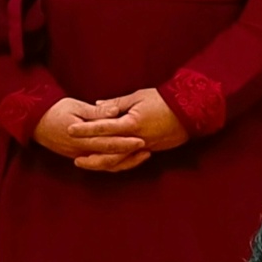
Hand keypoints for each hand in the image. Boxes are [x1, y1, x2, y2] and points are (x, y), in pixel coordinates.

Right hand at [33, 97, 146, 169]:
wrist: (34, 122)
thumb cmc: (55, 110)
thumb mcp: (76, 106)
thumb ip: (96, 112)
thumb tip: (115, 111)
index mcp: (80, 136)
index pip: (106, 142)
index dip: (125, 143)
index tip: (141, 140)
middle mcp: (80, 150)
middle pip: (109, 157)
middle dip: (129, 155)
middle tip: (148, 149)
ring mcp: (79, 155)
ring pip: (105, 164)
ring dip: (124, 162)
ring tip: (142, 156)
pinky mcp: (78, 157)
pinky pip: (99, 164)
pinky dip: (114, 164)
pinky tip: (127, 159)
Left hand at [68, 87, 187, 168]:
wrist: (191, 111)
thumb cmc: (164, 99)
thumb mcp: (138, 96)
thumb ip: (116, 104)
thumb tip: (97, 106)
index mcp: (132, 122)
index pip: (103, 127)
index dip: (85, 129)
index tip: (70, 129)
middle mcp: (136, 138)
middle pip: (108, 152)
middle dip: (90, 155)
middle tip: (74, 158)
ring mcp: (144, 147)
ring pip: (119, 162)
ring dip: (101, 164)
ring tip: (87, 164)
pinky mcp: (151, 151)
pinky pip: (130, 161)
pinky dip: (117, 164)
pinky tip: (107, 164)